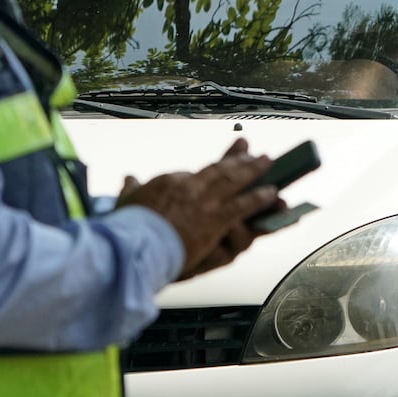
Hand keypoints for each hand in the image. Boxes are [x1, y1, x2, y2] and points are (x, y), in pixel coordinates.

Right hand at [117, 138, 277, 279]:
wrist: (133, 245)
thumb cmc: (128, 227)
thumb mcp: (126, 201)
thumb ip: (131, 188)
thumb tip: (129, 179)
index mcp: (172, 183)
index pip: (201, 172)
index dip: (215, 165)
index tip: (224, 160)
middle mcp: (191, 188)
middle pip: (221, 170)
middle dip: (239, 160)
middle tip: (253, 152)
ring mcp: (205, 204)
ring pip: (235, 183)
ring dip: (253, 172)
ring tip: (266, 164)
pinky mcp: (214, 222)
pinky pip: (242, 207)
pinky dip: (258, 199)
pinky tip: (271, 194)